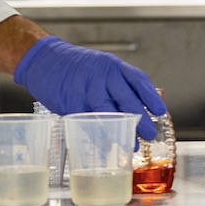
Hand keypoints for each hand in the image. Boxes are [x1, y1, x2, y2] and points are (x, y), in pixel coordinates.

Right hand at [13, 37, 167, 139]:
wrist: (44, 59)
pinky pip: (87, 123)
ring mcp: (85, 89)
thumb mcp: (102, 66)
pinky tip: (105, 146)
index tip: (160, 112)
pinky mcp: (70, 103)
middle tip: (150, 135)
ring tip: (131, 145)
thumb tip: (140, 107)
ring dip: (121, 132)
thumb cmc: (76, 66)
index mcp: (113, 65)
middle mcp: (101, 75)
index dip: (151, 97)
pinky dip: (97, 137)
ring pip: (108, 114)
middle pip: (126, 100)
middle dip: (140, 120)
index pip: (138, 80)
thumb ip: (119, 84)